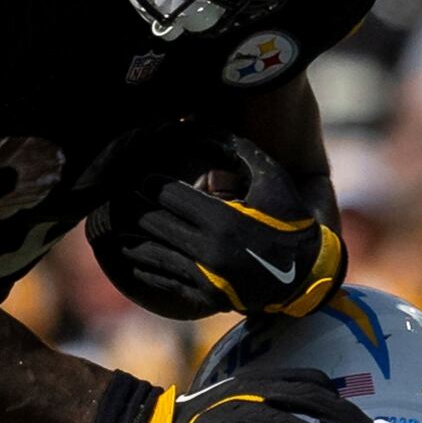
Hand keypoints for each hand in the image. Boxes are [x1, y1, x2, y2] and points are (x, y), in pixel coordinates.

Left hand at [119, 138, 343, 316]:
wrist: (308, 275)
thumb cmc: (290, 219)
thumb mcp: (272, 178)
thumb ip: (239, 150)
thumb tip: (205, 124)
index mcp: (224, 220)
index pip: (169, 197)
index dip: (152, 185)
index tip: (142, 179)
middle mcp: (210, 251)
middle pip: (154, 223)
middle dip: (133, 208)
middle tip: (118, 198)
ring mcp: (205, 278)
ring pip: (151, 254)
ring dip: (130, 238)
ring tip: (114, 227)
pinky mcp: (204, 298)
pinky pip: (163, 281)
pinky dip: (143, 268)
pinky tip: (130, 257)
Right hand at [139, 370, 371, 422]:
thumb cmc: (206, 418)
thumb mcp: (241, 400)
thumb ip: (272, 403)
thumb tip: (312, 413)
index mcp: (257, 380)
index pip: (306, 379)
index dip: (334, 395)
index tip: (355, 416)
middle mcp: (249, 390)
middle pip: (304, 397)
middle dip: (338, 414)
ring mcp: (232, 410)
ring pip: (284, 422)